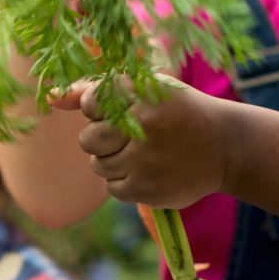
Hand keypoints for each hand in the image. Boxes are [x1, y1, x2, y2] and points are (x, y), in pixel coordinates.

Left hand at [57, 74, 235, 208]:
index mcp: (142, 94)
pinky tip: (148, 170)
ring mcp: (144, 161)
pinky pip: (113, 188)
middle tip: (131, 136)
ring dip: (113, 160)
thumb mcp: (146, 90)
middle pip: (88, 138)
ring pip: (98, 164)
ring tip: (142, 153)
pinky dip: (124, 180)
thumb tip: (52, 96)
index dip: (100, 108)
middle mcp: (143, 126)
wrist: (226, 148)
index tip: (123, 111)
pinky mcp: (147, 189)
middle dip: (102, 138)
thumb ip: (96, 90)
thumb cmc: (178, 112)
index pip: (92, 101)